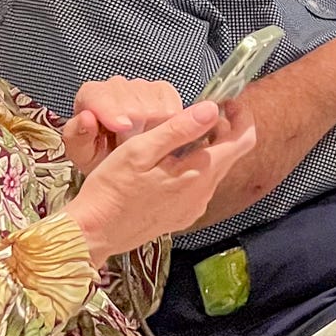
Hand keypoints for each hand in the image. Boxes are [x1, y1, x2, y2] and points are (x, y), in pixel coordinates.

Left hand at [62, 77, 188, 174]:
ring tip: (141, 142)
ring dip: (153, 130)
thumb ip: (77, 136)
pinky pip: (174, 107)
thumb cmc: (98, 155)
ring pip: (156, 108)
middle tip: (129, 147)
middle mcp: (116, 86)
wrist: (118, 161)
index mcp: (91, 95)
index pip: (102, 96)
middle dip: (134, 132)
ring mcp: (142, 86)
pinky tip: (155, 132)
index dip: (113, 111)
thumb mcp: (81, 153)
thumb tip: (86, 119)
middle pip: (133, 106)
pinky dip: (169, 124)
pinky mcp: (164, 91)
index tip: (122, 127)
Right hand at [64, 101, 258, 265]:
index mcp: (198, 174)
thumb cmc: (111, 189)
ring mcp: (194, 207)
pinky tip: (168, 162)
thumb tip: (212, 109)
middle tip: (198, 113)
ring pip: (214, 170)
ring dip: (206, 149)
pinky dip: (193, 168)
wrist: (93, 233)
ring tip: (178, 135)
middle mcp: (203, 193)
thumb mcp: (140, 151)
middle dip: (222, 130)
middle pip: (229, 155)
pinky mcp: (182, 215)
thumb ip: (179, 129)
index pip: (242, 141)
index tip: (227, 102)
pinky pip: (199, 186)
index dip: (241, 118)